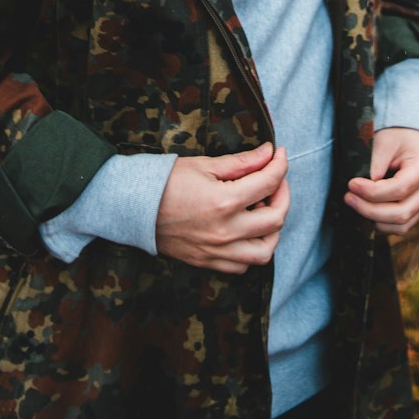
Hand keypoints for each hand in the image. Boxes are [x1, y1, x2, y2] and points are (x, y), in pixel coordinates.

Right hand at [156, 141, 289, 273]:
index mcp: (224, 202)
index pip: (268, 183)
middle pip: (275, 219)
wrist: (135, 207)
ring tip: (264, 209)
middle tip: (275, 181)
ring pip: (264, 251)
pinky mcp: (208, 262)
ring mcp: (217, 251)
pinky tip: (246, 230)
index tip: (280, 155)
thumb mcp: (204, 165)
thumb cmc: (166, 182)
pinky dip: (252, 249)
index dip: (280, 165)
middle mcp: (225, 231)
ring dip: (272, 230)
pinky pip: (243, 265)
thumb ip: (241, 162)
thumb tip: (269, 153)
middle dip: (283, 195)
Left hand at [344, 127, 418, 237]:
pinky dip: (382, 224)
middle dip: (370, 209)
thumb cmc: (398, 137)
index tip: (351, 184)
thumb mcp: (385, 141)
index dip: (373, 192)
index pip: (399, 189)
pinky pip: (400, 227)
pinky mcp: (417, 210)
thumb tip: (363, 187)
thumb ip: (376, 162)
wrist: (412, 139)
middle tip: (348, 197)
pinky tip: (365, 212)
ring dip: (374, 220)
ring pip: (401, 225)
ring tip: (354, 204)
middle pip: (401, 212)